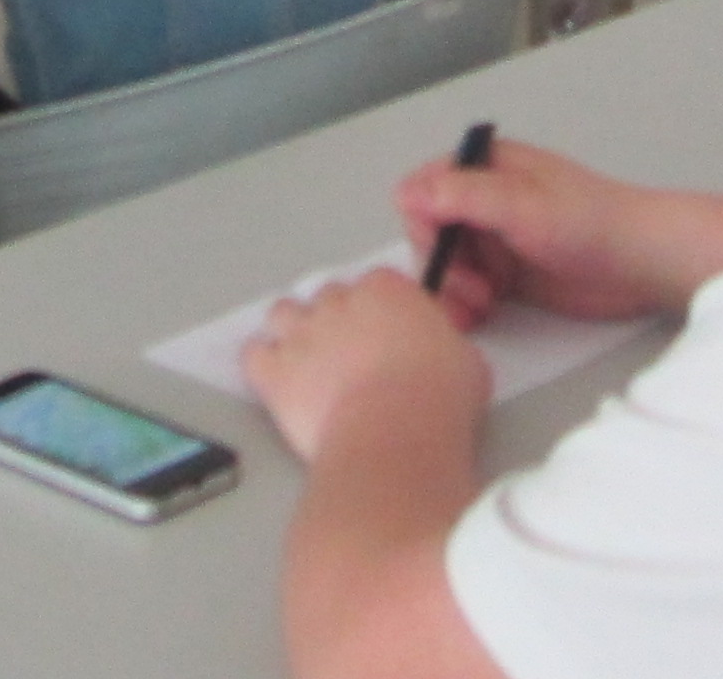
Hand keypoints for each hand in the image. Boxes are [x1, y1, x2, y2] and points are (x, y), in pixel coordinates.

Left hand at [243, 270, 485, 461]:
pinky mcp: (275, 371)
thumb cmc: (438, 399)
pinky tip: (280, 381)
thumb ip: (443, 345)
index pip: (378, 285)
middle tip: (354, 357)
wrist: (395, 436)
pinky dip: (264, 364)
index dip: (383, 312)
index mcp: (387, 291)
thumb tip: (439, 356)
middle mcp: (338, 302)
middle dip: (338, 321)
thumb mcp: (467, 362)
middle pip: (329, 297)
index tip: (391, 336)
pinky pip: (254, 354)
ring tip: (311, 364)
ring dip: (295, 332)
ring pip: (284, 314)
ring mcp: (301, 334)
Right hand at [393, 140, 676, 324]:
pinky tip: (479, 318)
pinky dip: (463, 306)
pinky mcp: (506, 276)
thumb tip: (407, 193)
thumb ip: (464, 196)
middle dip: (442, 266)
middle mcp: (482, 201)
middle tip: (474, 291)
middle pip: (427, 234)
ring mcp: (494, 240)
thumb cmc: (588, 223)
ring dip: (451, 291)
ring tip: (481, 308)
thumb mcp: (523, 205)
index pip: (420, 191)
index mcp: (483, 168)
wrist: (643, 263)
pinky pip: (465, 290)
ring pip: (443, 266)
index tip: (447, 254)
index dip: (425, 226)